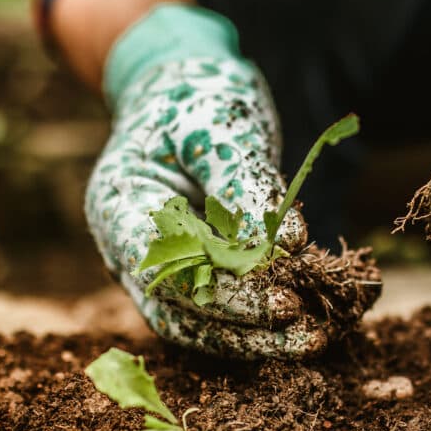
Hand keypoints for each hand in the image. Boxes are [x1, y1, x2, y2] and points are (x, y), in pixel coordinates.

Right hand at [85, 47, 327, 357]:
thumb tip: (287, 246)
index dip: (221, 293)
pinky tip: (299, 325)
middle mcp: (128, 244)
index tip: (281, 301)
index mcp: (119, 203)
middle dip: (245, 323)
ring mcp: (155, 262)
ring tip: (311, 341)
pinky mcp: (188, 267)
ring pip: (196, 321)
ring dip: (252, 337)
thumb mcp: (220, 125)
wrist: (184, 90)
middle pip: (179, 306)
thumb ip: (244, 185)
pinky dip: (254, 322)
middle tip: (307, 330)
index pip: (164, 268)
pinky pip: (215, 308)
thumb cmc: (196, 98)